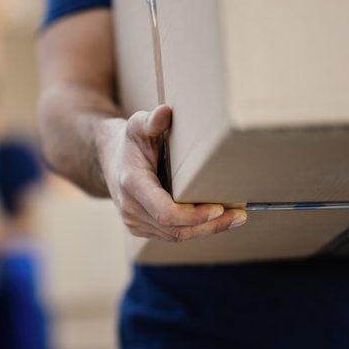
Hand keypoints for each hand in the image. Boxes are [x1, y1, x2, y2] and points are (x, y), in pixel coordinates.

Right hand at [99, 105, 246, 241]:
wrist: (109, 160)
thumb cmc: (130, 141)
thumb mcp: (137, 126)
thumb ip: (151, 121)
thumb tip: (165, 112)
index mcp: (132, 185)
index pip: (165, 212)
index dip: (193, 215)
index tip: (219, 208)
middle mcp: (130, 208)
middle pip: (175, 229)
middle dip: (209, 225)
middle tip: (239, 215)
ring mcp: (134, 222)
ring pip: (176, 236)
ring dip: (206, 230)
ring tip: (234, 218)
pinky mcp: (140, 228)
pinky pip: (171, 235)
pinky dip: (195, 230)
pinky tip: (215, 220)